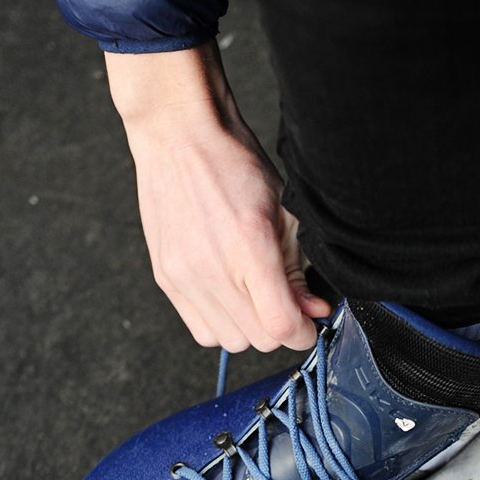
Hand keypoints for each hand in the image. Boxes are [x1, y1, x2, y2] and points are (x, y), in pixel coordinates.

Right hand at [106, 43, 330, 352]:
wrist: (179, 138)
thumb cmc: (235, 165)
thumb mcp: (284, 213)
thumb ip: (298, 269)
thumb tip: (313, 311)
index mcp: (249, 248)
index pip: (280, 327)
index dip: (303, 333)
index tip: (309, 324)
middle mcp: (212, 270)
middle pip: (258, 340)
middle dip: (279, 328)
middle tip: (285, 301)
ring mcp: (184, 277)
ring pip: (229, 341)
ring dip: (249, 328)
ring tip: (255, 295)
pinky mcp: (165, 279)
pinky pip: (201, 330)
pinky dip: (222, 323)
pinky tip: (230, 295)